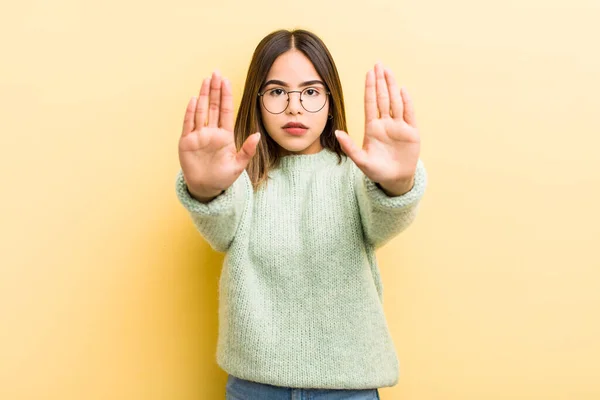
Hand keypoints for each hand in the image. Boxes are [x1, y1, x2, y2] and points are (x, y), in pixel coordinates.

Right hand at [178, 71, 260, 200]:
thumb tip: (257, 135)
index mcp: (225, 135)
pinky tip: (194, 100)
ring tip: (206, 80)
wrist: (206, 188)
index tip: (226, 81)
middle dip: (215, 90)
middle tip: (216, 72)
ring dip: (203, 96)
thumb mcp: (238, 165)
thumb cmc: (223, 177)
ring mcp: (198, 136)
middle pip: (213, 106)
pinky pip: (189, 124)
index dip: (226, 96)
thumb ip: (247, 150)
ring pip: (201, 111)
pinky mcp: (187, 142)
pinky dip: (191, 112)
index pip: (226, 111)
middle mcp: (211, 132)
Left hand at [335, 63, 420, 195]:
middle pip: (383, 98)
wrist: (394, 180)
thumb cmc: (376, 171)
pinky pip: (409, 114)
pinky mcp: (411, 133)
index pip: (371, 103)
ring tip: (389, 71)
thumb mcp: (361, 160)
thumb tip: (337, 133)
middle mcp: (386, 123)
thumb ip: (349, 147)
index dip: (370, 87)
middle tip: (379, 63)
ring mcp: (399, 126)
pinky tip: (403, 90)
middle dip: (381, 81)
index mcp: (372, 127)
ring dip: (392, 86)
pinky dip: (406, 102)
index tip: (369, 72)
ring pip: (395, 102)